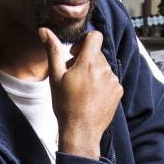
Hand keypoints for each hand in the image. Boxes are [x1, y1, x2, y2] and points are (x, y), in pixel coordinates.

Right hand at [39, 27, 121, 158]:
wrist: (80, 132)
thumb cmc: (65, 106)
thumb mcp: (55, 77)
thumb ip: (53, 50)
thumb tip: (44, 31)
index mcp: (89, 62)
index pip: (95, 36)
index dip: (84, 41)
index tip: (75, 54)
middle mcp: (105, 69)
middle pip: (97, 54)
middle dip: (85, 60)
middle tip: (73, 77)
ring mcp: (113, 81)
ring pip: (103, 68)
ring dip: (93, 73)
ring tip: (81, 90)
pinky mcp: (118, 92)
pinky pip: (109, 80)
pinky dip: (101, 84)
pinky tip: (91, 97)